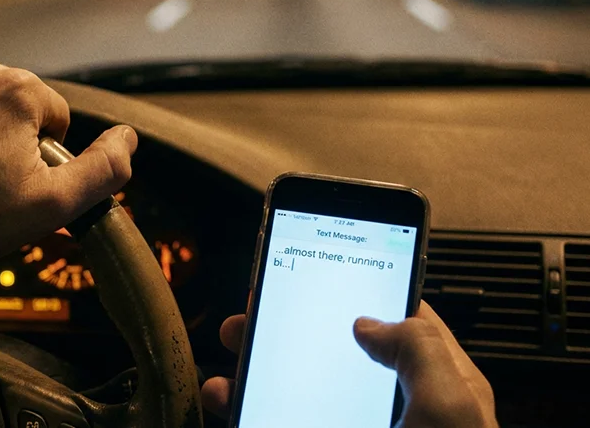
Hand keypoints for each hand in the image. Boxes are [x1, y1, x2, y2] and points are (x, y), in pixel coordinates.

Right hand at [201, 302, 497, 427]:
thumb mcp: (451, 404)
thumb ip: (419, 348)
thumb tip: (369, 320)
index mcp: (433, 384)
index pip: (401, 320)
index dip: (364, 289)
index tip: (322, 267)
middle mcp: (391, 406)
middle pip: (339, 348)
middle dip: (296, 321)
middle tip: (261, 302)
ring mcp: (351, 426)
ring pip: (301, 385)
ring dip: (263, 361)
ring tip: (234, 344)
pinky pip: (277, 419)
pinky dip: (247, 405)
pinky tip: (227, 396)